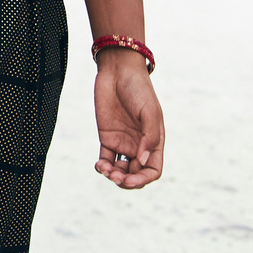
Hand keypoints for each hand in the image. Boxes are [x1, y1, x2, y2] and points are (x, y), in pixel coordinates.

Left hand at [92, 53, 163, 189]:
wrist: (118, 71)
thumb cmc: (139, 89)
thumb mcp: (149, 112)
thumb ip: (149, 137)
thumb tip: (142, 162)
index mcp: (154, 142)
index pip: (153, 170)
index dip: (144, 179)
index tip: (132, 179)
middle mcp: (139, 145)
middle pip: (135, 174)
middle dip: (127, 181)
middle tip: (116, 177)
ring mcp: (123, 142)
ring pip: (120, 170)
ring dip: (113, 176)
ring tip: (105, 170)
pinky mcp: (107, 137)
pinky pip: (106, 159)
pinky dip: (102, 167)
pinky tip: (99, 166)